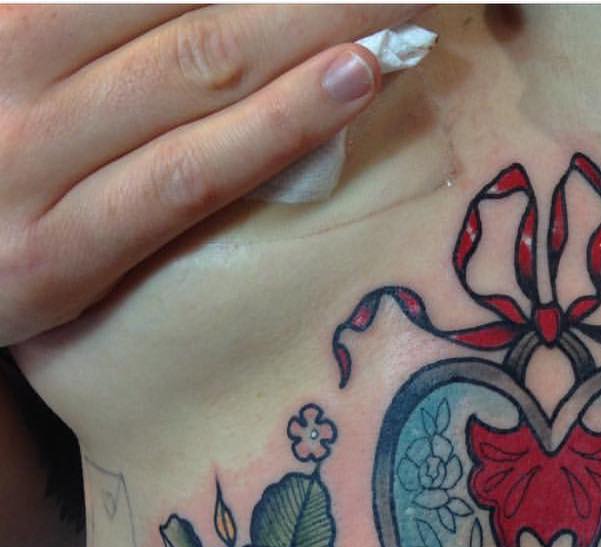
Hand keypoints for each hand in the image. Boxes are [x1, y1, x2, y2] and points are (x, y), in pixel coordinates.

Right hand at [0, 4, 422, 345]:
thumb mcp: (16, 50)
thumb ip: (92, 9)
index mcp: (4, 5)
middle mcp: (8, 58)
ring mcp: (28, 159)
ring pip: (200, 70)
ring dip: (318, 23)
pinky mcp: (54, 256)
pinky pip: (185, 179)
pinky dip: (277, 125)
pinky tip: (354, 81)